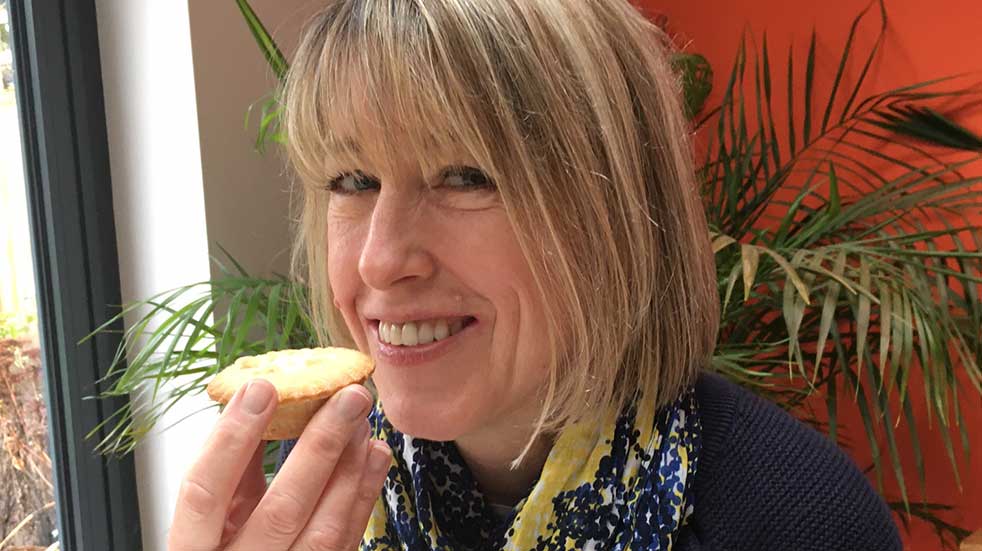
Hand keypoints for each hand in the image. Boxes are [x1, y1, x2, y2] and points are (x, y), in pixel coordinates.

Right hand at [167, 379, 390, 550]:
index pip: (204, 491)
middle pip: (282, 508)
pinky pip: (346, 542)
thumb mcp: (207, 524)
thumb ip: (228, 476)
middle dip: (320, 447)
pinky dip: (363, 496)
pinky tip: (374, 458)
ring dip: (350, 469)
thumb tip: (251, 409)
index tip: (261, 388)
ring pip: (324, 530)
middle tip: (348, 397)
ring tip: (364, 423)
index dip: (232, 437)